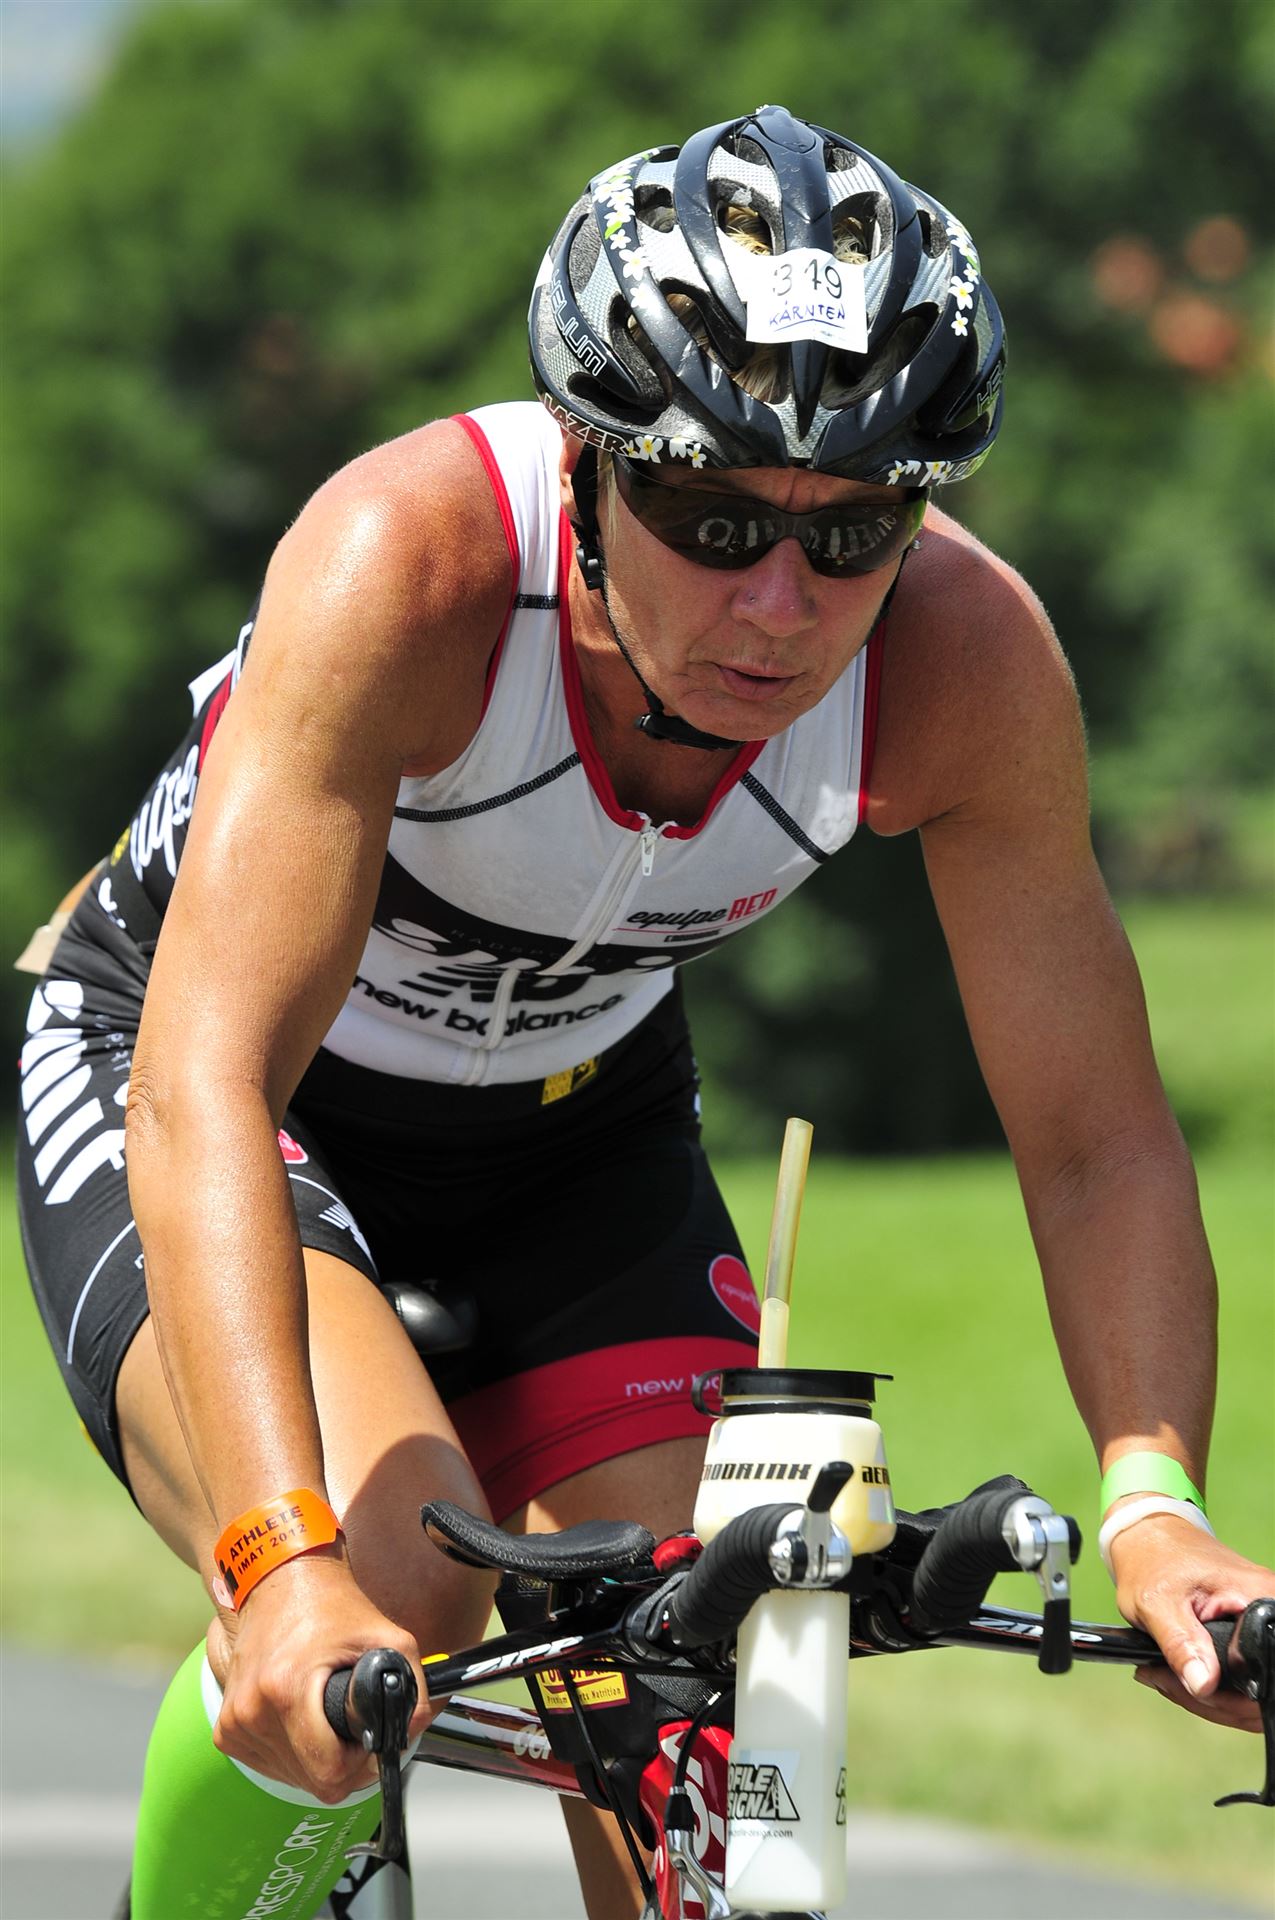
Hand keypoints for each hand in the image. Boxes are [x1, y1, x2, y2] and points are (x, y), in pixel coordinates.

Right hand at [206, 1547, 428, 1800]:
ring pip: (289, 1777)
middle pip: (311, 1780)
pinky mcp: (226, 1729)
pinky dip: (290, 1752)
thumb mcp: (385, 1636)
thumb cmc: (329, 1606)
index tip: (367, 1738)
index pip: (328, 1772)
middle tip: (351, 1725)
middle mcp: (252, 1710)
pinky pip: (267, 1764)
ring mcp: (235, 1722)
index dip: (359, 1764)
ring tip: (324, 1714)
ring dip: (314, 1758)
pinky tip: (301, 1718)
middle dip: (341, 1762)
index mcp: (287, 1689)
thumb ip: (412, 1686)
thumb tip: (415, 1727)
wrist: (279, 1580)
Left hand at [1110, 1513, 1272, 1731]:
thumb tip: (1204, 1684)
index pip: (1263, 1670)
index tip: (1187, 1687)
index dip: (1226, 1696)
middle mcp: (1271, 1611)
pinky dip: (1213, 1686)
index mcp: (1260, 1598)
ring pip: (1251, 1692)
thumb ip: (1181, 1645)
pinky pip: (1244, 1680)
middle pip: (1259, 1691)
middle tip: (1167, 1681)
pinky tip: (1184, 1672)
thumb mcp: (1157, 1602)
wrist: (1151, 1535)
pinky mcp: (1254, 1634)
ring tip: (1169, 1676)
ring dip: (1209, 1697)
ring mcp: (1266, 1625)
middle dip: (1211, 1700)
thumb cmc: (1154, 1558)